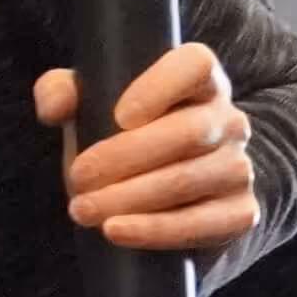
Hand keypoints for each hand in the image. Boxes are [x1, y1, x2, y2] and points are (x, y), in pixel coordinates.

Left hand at [35, 42, 258, 256]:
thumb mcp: (87, 110)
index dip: (160, 87)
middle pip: (188, 131)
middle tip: (79, 178)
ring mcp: (239, 167)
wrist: (152, 204)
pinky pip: (202, 223)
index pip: (196, 65)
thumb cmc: (118, 142)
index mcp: (199, 82)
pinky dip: (154, 230)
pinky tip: (116, 231)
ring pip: (188, 179)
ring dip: (129, 197)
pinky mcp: (240, 213)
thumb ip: (62, 94)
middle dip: (124, 158)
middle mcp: (228, 120)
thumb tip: (56, 106)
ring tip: (83, 209)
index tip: (119, 116)